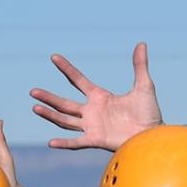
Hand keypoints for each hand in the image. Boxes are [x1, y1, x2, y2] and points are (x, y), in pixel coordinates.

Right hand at [30, 43, 162, 151]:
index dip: (66, 68)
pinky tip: (51, 142)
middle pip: (65, 103)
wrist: (153, 135)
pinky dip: (65, 143)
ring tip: (35, 108)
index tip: (54, 57)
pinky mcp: (97, 140)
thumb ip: (139, 66)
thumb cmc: (149, 113)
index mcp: (100, 97)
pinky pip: (77, 142)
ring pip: (65, 120)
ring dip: (51, 115)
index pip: (78, 80)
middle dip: (49, 97)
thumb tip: (142, 43)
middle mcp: (92, 112)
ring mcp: (92, 126)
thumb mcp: (144, 86)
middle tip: (33, 91)